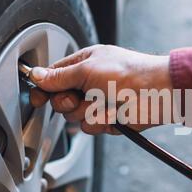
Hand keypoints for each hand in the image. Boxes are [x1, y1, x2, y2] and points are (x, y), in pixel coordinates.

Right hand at [29, 45, 171, 134]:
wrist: (156, 93)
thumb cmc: (129, 73)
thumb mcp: (88, 69)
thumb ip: (59, 76)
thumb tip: (36, 75)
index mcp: (83, 65)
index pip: (53, 77)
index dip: (43, 88)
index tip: (37, 97)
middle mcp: (88, 84)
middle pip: (60, 101)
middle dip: (69, 102)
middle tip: (81, 96)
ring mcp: (97, 102)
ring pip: (74, 117)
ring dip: (89, 111)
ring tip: (105, 102)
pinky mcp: (107, 119)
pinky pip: (90, 127)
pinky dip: (101, 121)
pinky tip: (114, 113)